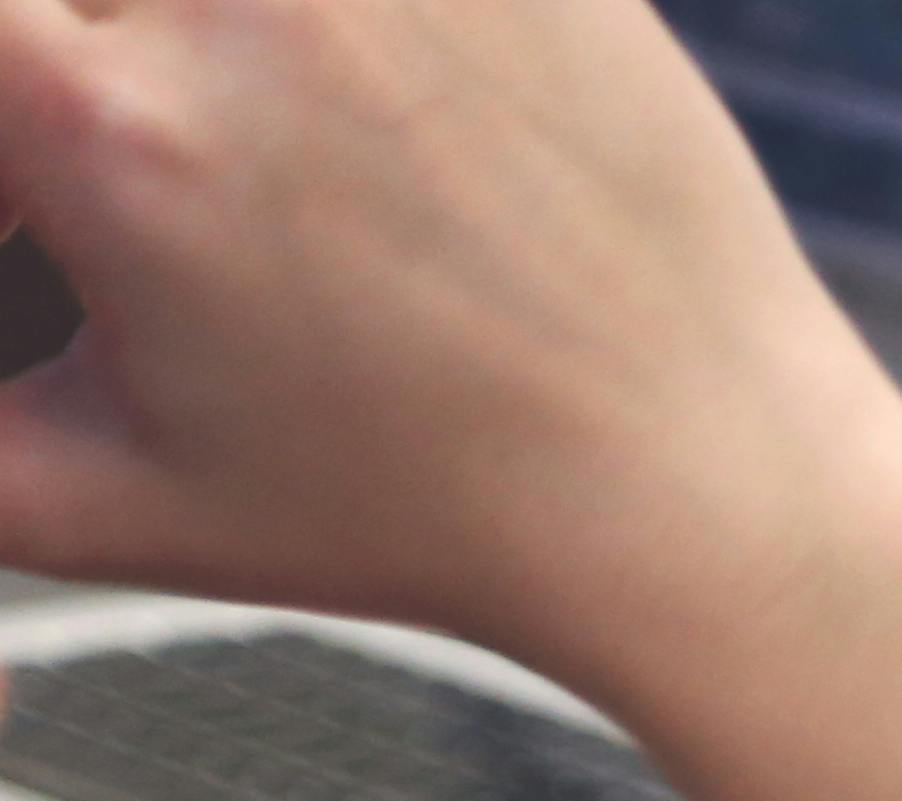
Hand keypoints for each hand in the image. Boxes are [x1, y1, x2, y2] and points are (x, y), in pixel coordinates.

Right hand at [0, 0, 901, 695]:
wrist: (701, 493)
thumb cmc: (418, 514)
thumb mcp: (107, 497)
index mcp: (100, 125)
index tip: (32, 118)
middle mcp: (238, 3)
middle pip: (69, 0)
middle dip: (71, 53)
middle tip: (109, 120)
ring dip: (180, 42)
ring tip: (242, 127)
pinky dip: (342, 25)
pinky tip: (342, 87)